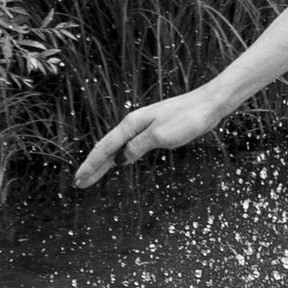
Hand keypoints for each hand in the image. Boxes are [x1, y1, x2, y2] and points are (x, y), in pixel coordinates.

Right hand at [75, 88, 223, 189]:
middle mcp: (134, 125)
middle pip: (107, 149)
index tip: (79, 181)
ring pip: (118, 148)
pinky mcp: (156, 131)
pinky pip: (130, 147)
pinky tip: (121, 162)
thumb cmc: (187, 118)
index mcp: (131, 126)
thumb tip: (120, 159)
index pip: (104, 149)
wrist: (209, 104)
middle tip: (80, 184)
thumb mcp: (160, 136)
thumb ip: (138, 147)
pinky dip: (121, 157)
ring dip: (105, 163)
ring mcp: (144, 127)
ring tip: (93, 175)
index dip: (90, 166)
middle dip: (93, 167)